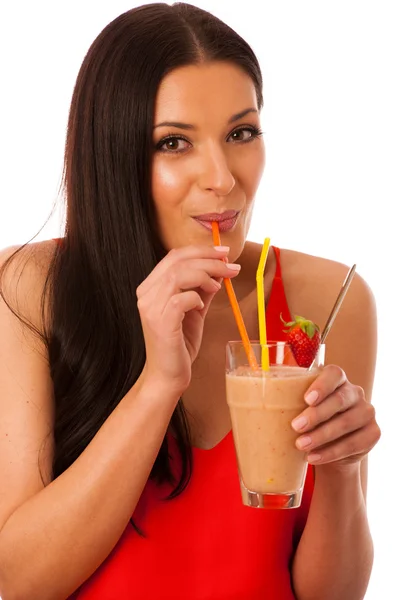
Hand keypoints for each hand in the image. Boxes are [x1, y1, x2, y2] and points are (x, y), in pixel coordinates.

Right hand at [137, 245, 239, 395]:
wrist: (168, 375)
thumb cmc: (179, 344)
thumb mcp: (194, 310)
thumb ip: (202, 289)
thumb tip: (220, 270)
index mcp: (150, 287)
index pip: (174, 256)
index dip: (201, 250)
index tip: (224, 253)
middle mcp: (146, 294)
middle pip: (178, 261)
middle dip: (209, 259)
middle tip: (232, 266)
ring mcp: (150, 307)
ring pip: (179, 275)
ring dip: (206, 275)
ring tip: (220, 285)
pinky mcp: (160, 322)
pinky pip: (182, 298)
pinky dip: (197, 297)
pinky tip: (202, 305)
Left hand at [291, 365, 380, 466]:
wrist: (329, 448)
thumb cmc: (308, 420)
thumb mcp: (297, 407)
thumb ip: (284, 398)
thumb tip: (250, 396)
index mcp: (336, 379)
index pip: (334, 374)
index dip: (322, 385)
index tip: (307, 398)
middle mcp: (354, 392)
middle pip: (339, 400)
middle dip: (316, 414)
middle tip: (296, 426)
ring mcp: (366, 412)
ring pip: (346, 423)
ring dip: (321, 436)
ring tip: (300, 445)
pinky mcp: (372, 433)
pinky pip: (353, 443)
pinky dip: (331, 452)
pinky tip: (313, 457)